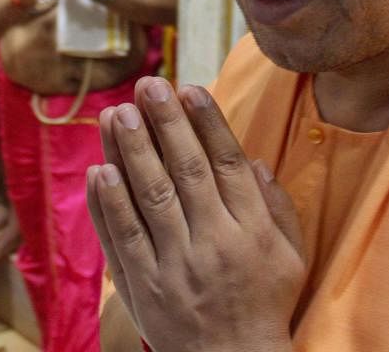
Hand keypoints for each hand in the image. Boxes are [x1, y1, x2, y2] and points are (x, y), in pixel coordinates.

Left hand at [87, 78, 305, 351]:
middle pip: (185, 172)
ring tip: (117, 113)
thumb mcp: (289, 256)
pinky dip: (108, 205)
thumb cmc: (264, 304)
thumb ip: (275, 206)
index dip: (207, 123)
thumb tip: (252, 159)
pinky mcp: (142, 286)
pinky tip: (99, 170)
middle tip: (148, 85)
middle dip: (165, 124)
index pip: (226, 165)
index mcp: (251, 231)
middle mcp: (213, 243)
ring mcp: (174, 265)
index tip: (190, 88)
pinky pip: (121, 239)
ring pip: (149, 199)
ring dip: (130, 152)